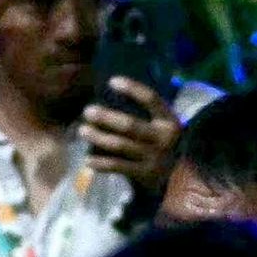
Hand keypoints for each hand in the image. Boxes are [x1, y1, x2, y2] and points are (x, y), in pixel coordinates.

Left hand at [84, 78, 181, 192]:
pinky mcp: (144, 173)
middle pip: (130, 125)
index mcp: (168, 119)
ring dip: (99, 138)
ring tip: (82, 131)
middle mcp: (163, 137)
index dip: (132, 89)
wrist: (174, 175)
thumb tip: (109, 96)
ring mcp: (153, 157)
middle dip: (106, 117)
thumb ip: (144, 112)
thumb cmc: (158, 142)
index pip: (151, 99)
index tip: (112, 81)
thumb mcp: (160, 125)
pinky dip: (101, 163)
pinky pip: (118, 166)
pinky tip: (87, 160)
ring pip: (120, 145)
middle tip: (87, 111)